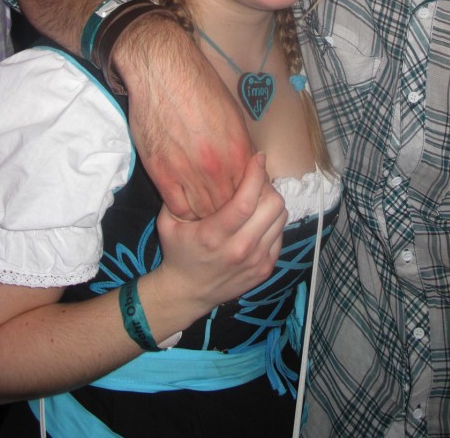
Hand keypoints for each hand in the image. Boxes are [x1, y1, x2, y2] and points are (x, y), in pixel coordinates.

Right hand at [115, 11, 254, 218]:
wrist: (164, 72)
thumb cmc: (200, 86)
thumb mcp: (234, 116)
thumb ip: (241, 147)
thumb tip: (247, 167)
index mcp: (238, 152)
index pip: (251, 193)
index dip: (248, 198)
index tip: (243, 197)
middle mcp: (216, 167)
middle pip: (228, 208)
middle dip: (228, 210)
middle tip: (223, 207)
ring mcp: (187, 173)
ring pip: (204, 213)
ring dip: (206, 213)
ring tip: (205, 207)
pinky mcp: (161, 173)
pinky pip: (177, 208)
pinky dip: (184, 210)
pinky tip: (185, 202)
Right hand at [154, 154, 286, 311]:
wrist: (188, 293)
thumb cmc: (178, 251)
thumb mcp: (167, 222)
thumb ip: (179, 194)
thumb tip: (196, 164)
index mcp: (214, 236)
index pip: (246, 201)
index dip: (256, 174)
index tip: (258, 157)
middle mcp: (239, 249)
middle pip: (272, 206)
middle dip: (267, 185)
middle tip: (255, 180)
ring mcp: (256, 261)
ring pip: (281, 217)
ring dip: (272, 202)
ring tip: (257, 198)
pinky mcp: (266, 269)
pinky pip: (280, 234)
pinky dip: (272, 221)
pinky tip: (257, 219)